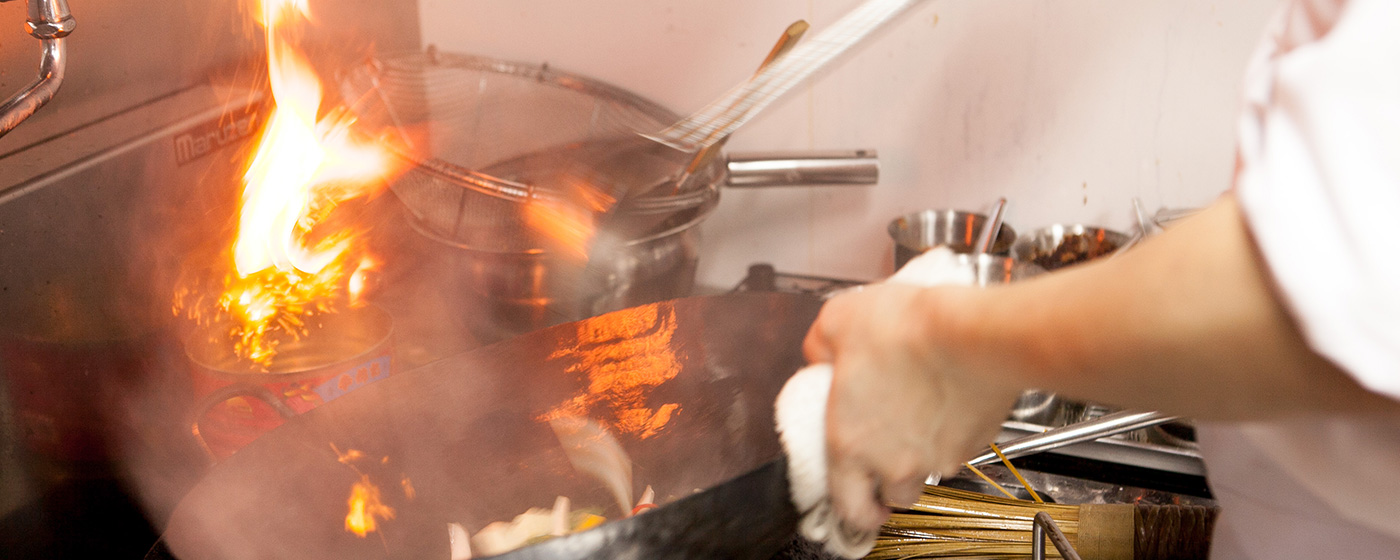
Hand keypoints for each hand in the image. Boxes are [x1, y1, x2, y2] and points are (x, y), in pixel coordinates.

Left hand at [803, 283, 1021, 531]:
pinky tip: (949, 401)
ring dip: (923, 457)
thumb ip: (820, 348)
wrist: (972, 333)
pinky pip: (960, 448)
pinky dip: (954, 433)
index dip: (854, 509)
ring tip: (922, 418)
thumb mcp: (837, 322)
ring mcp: (938, 458)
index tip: (859, 504)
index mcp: (851, 445)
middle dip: (890, 484)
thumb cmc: (906, 331)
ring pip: (929, 473)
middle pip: (893, 497)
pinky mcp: (974, 444)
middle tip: (890, 457)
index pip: (848, 507)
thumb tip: (819, 355)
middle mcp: (895, 464)